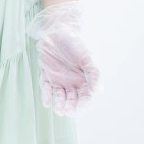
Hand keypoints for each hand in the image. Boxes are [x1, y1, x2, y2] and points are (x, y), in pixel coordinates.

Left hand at [27, 1, 99, 115]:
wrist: (57, 31)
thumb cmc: (74, 44)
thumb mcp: (86, 58)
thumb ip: (93, 74)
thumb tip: (98, 90)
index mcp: (84, 80)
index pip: (85, 96)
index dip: (83, 104)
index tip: (79, 109)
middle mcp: (72, 82)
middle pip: (72, 99)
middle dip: (70, 107)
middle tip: (67, 111)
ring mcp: (59, 79)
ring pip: (59, 96)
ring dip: (59, 104)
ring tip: (59, 109)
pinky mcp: (47, 75)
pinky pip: (46, 87)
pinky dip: (46, 95)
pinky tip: (46, 102)